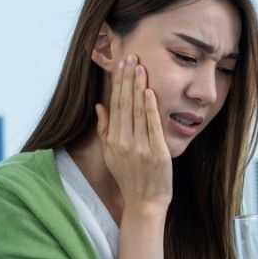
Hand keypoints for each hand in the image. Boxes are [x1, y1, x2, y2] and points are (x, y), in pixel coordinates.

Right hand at [95, 54, 171, 211]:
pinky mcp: (157, 153)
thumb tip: (100, 105)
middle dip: (128, 79)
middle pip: (125, 104)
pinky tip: (150, 91)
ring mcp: (140, 147)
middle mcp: (123, 142)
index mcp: (113, 140)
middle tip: (131, 56)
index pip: (115, 105)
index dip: (118, 83)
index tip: (121, 64)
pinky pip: (152, 126)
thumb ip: (105, 129)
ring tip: (140, 67)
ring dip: (138, 87)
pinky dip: (150, 108)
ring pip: (137, 111)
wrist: (144, 202)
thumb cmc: (130, 177)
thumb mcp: (111, 154)